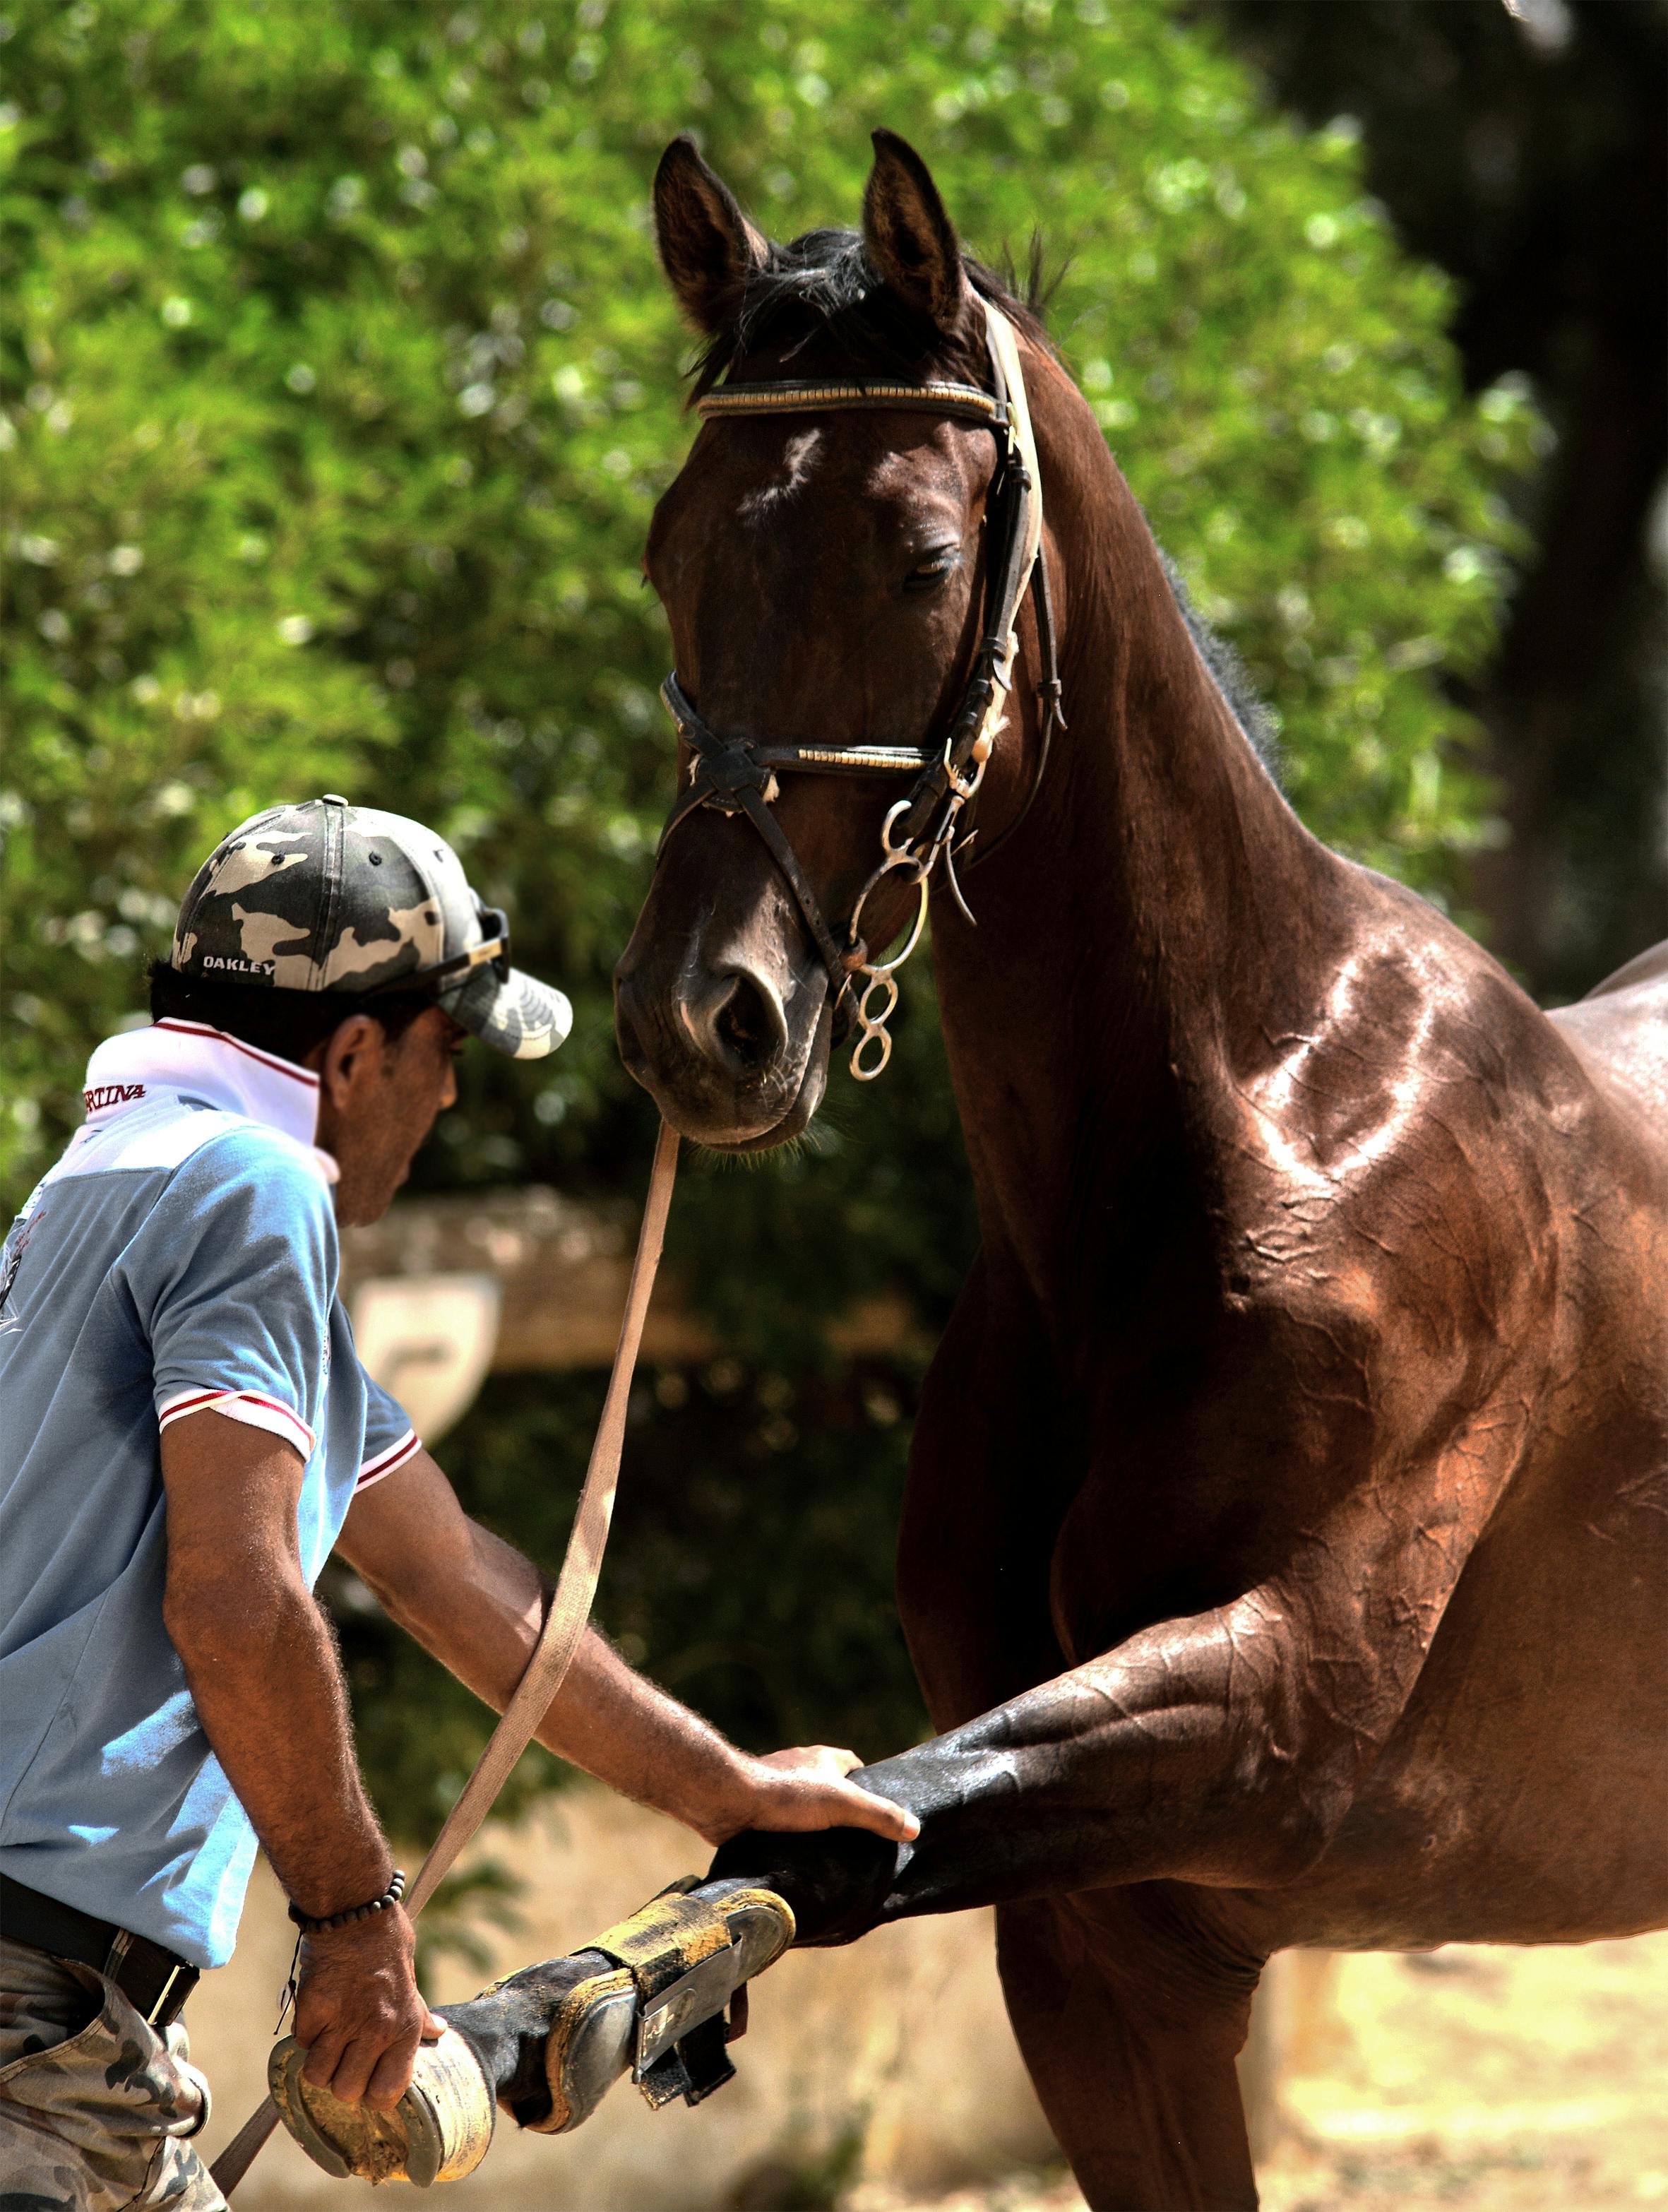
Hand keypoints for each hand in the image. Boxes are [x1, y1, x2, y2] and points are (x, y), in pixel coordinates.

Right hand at [292, 1906, 445, 2110]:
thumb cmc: (388, 1942)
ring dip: (319, 2061)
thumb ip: (419, 2012)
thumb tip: (439, 2031)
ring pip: (318, 2075)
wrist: (357, 1910)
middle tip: (342, 2058)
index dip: (372, 2094)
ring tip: (327, 2040)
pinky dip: (306, 2033)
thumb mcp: (411, 1980)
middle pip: (346, 2091)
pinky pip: (302, 2043)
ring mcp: (343, 2022)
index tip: (367, 2081)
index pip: (386, 2092)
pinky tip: (317, 2013)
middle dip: (341, 2080)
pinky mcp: (314, 2009)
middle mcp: (376, 2031)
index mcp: (405, 2027)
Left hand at [694, 1743, 920, 1847]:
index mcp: (824, 1758)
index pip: (855, 1768)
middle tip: (857, 1845)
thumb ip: (878, 1815)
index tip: (878, 1817)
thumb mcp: (842, 1804)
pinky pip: (783, 1823)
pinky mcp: (757, 1808)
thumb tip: (915, 1827)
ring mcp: (777, 1787)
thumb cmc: (786, 1795)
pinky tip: (798, 1859)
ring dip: (815, 1828)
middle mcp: (801, 1767)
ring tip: (830, 1858)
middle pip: (831, 1788)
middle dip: (843, 1812)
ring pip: (805, 1808)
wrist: (727, 1800)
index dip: (869, 1789)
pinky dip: (792, 1837)